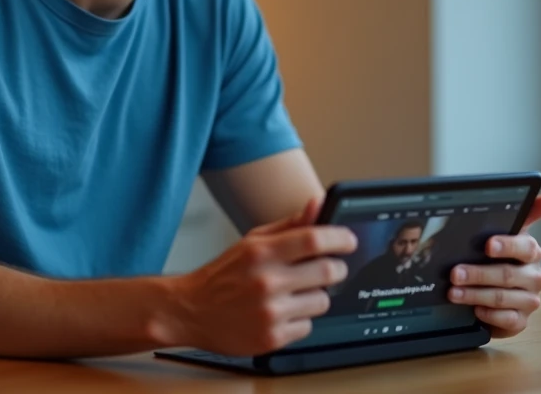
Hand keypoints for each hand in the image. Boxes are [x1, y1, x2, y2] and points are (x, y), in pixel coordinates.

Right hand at [165, 198, 357, 355]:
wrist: (190, 311)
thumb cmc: (224, 274)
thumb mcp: (252, 241)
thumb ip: (290, 224)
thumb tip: (318, 202)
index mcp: (261, 252)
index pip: (313, 240)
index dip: (340, 238)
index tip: (349, 240)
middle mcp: (267, 281)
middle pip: (327, 272)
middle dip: (336, 269)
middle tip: (331, 268)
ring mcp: (270, 312)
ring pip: (322, 301)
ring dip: (317, 296)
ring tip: (296, 293)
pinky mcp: (272, 338)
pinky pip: (308, 326)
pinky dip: (301, 319)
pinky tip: (282, 313)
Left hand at [447, 194, 540, 338]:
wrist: (498, 289)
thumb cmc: (498, 256)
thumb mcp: (505, 232)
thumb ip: (525, 214)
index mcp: (531, 251)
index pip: (525, 246)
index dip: (507, 245)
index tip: (488, 245)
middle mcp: (534, 276)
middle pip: (507, 274)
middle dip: (478, 274)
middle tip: (455, 273)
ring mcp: (529, 300)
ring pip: (502, 298)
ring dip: (475, 295)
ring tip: (453, 292)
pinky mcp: (521, 321)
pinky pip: (507, 320)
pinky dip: (489, 314)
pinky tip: (475, 310)